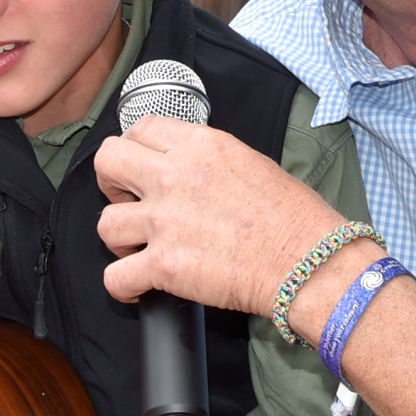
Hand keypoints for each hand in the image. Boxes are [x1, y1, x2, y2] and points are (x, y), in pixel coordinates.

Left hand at [93, 118, 341, 319]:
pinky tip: (137, 287)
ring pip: (105, 224)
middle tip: (129, 202)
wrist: (309, 263)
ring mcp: (166, 221)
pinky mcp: (165, 265)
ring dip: (119, 240)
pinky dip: (122, 286)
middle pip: (107, 162)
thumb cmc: (295, 219)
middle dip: (111, 184)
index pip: (140, 129)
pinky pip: (115, 278)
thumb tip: (184, 169)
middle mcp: (176, 177)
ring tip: (139, 249)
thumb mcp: (251, 162)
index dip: (134, 151)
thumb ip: (207, 160)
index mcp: (201, 146)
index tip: (140, 170)